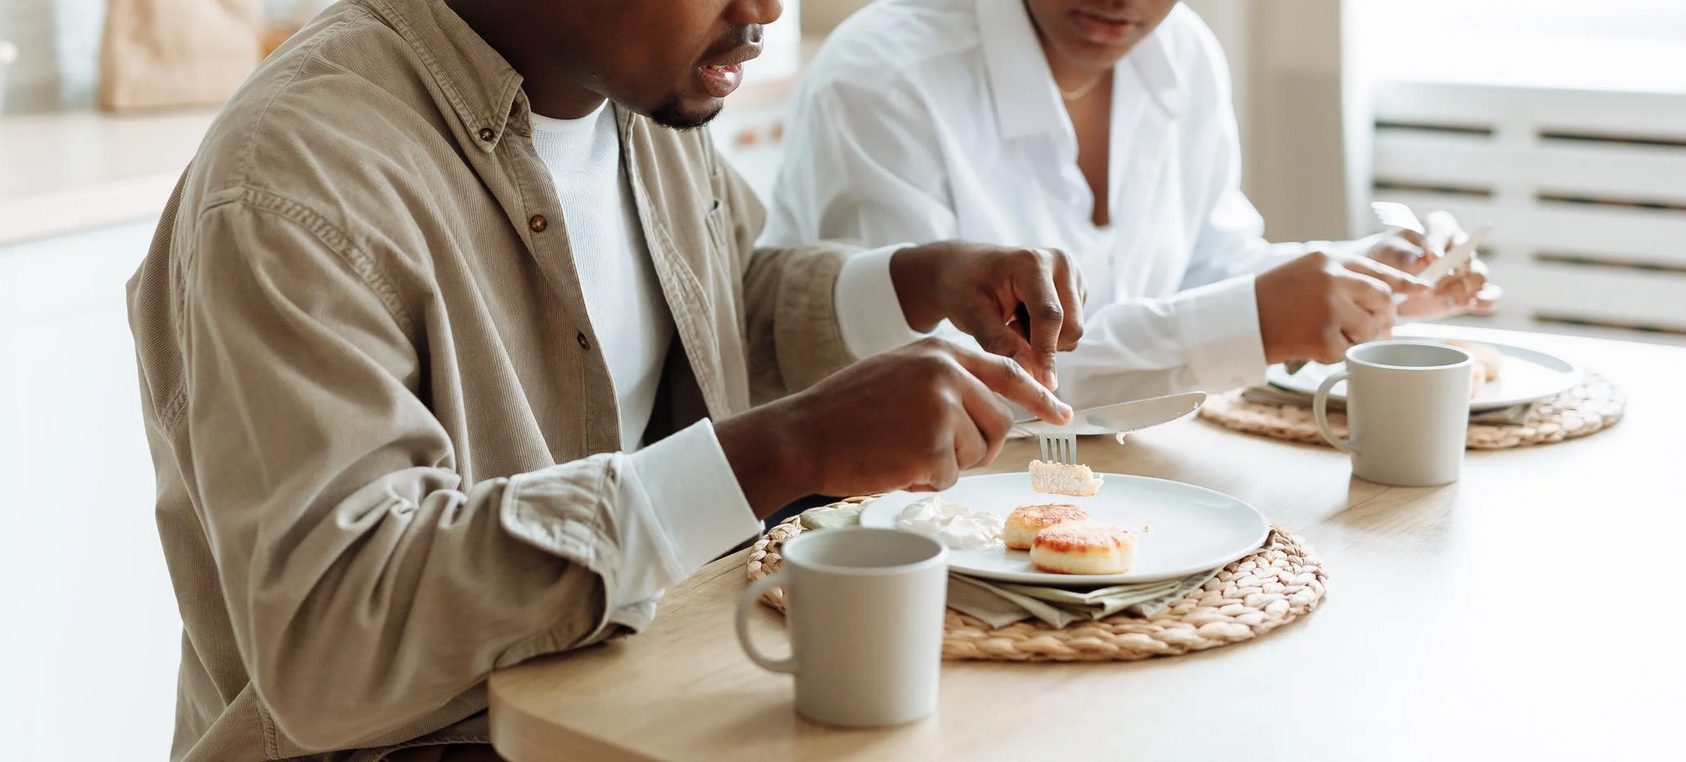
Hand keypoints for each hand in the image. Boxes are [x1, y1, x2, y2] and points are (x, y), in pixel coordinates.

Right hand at [716, 337, 1072, 515]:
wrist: (802, 434)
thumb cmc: (846, 411)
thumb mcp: (899, 373)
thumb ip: (945, 380)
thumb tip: (990, 408)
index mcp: (939, 352)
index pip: (1007, 372)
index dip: (1039, 397)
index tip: (1063, 414)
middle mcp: (946, 373)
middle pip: (998, 422)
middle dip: (976, 447)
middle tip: (936, 453)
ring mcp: (941, 408)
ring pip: (976, 452)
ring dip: (947, 464)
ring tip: (904, 451)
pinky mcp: (932, 444)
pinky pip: (950, 476)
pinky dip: (925, 480)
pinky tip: (894, 464)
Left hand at [889, 242, 1085, 389]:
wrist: (963, 269)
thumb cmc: (963, 287)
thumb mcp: (972, 315)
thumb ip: (1001, 343)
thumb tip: (1030, 374)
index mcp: (1033, 262)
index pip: (1050, 316)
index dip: (1047, 353)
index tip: (1045, 385)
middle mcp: (1060, 264)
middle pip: (1071, 327)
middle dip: (1043, 345)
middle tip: (1008, 332)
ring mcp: (1072, 275)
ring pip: (1073, 332)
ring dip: (1044, 340)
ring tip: (1013, 323)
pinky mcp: (1076, 289)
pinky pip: (1071, 329)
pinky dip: (1048, 334)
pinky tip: (1025, 318)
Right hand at [1256, 251, 1430, 363]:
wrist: (1240, 319)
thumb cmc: (1274, 296)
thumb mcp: (1308, 270)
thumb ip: (1346, 276)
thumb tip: (1389, 300)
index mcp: (1331, 259)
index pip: (1380, 271)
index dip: (1405, 284)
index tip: (1422, 290)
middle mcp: (1333, 280)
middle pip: (1384, 301)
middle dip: (1382, 318)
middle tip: (1370, 326)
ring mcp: (1329, 309)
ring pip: (1371, 330)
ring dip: (1357, 338)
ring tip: (1330, 334)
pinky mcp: (1323, 338)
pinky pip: (1348, 352)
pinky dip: (1334, 354)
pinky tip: (1313, 345)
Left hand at [1366, 210, 1500, 318]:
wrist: (1388, 279)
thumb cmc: (1388, 258)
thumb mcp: (1388, 252)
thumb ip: (1403, 255)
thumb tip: (1422, 260)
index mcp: (1439, 227)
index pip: (1444, 234)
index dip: (1439, 246)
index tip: (1432, 258)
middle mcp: (1458, 245)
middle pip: (1467, 257)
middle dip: (1452, 274)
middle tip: (1433, 287)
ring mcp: (1466, 269)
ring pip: (1480, 276)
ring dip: (1463, 290)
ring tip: (1443, 298)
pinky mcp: (1469, 292)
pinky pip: (1491, 296)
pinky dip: (1484, 301)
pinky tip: (1469, 305)